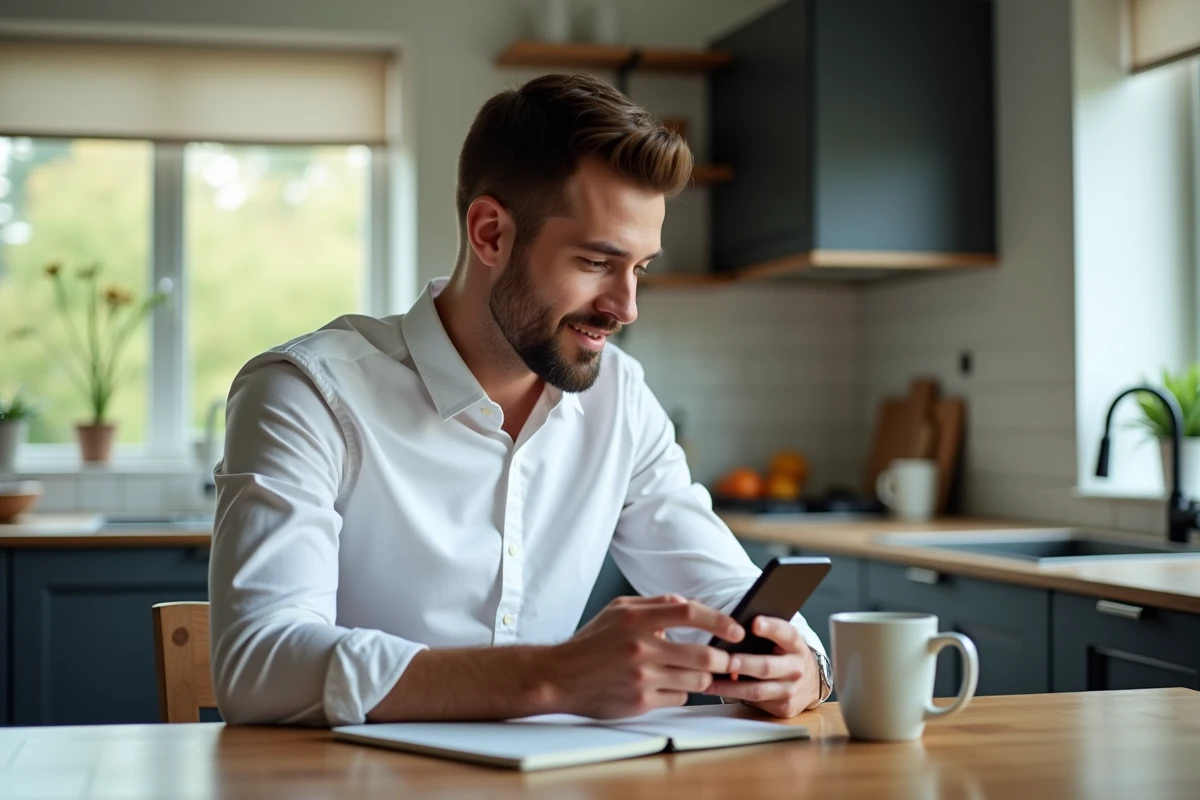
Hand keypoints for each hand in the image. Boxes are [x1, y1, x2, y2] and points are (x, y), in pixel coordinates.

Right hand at [545, 595, 744, 718]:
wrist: (560, 677)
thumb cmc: (592, 642)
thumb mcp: (619, 610)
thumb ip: (655, 604)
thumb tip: (690, 604)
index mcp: (636, 619)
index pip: (690, 613)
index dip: (720, 621)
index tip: (736, 629)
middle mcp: (640, 648)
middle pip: (703, 655)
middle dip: (723, 659)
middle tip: (729, 658)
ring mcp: (641, 678)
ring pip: (696, 680)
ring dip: (703, 676)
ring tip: (696, 671)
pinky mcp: (640, 702)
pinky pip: (679, 697)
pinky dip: (681, 690)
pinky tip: (668, 684)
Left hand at [704, 615, 820, 717]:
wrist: (809, 683)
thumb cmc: (785, 655)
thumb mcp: (782, 641)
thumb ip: (763, 635)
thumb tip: (730, 629)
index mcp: (795, 645)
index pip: (785, 633)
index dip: (770, 627)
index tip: (754, 622)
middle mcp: (796, 668)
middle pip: (767, 666)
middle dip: (744, 664)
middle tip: (725, 660)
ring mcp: (791, 690)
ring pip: (757, 690)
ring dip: (731, 687)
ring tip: (709, 681)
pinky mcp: (783, 708)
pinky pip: (755, 703)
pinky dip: (734, 697)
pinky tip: (717, 690)